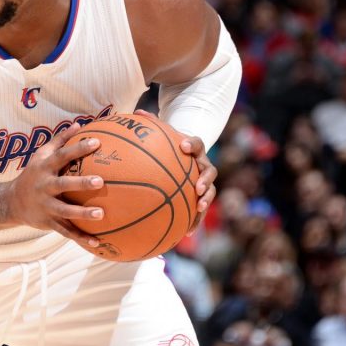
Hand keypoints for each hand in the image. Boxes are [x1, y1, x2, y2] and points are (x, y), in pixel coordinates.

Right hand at [5, 122, 104, 249]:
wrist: (11, 202)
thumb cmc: (33, 174)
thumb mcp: (41, 155)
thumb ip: (60, 140)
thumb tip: (79, 123)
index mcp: (45, 168)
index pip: (63, 155)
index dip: (79, 148)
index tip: (97, 142)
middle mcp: (45, 186)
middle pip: (63, 184)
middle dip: (81, 183)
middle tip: (101, 181)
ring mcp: (46, 206)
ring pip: (65, 211)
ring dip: (82, 214)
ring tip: (101, 214)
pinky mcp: (48, 222)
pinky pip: (65, 231)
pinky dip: (80, 237)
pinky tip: (97, 242)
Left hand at [134, 109, 217, 232]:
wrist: (184, 155)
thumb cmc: (169, 145)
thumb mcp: (162, 134)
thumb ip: (151, 124)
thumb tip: (135, 112)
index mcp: (194, 148)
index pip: (197, 143)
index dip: (192, 145)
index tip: (184, 146)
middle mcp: (202, 165)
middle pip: (210, 171)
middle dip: (205, 180)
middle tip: (197, 187)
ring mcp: (204, 181)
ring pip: (209, 192)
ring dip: (205, 200)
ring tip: (199, 208)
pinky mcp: (200, 197)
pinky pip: (199, 210)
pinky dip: (194, 221)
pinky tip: (185, 232)